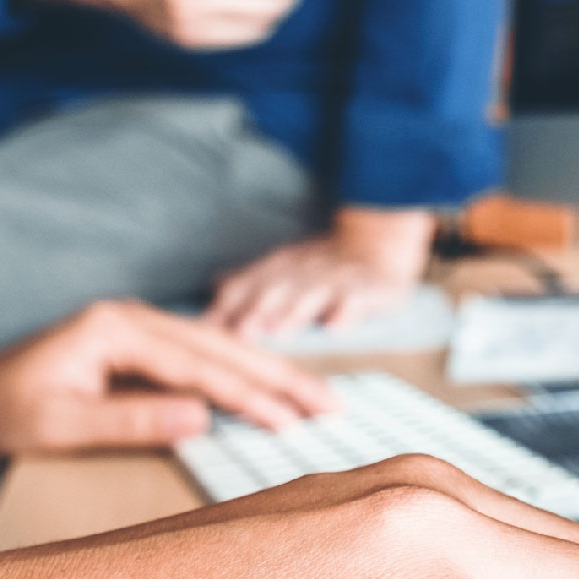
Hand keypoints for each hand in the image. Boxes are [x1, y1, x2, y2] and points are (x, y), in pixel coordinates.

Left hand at [0, 299, 335, 482]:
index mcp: (114, 329)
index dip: (248, 395)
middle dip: (279, 376)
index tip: (289, 422)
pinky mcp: (140, 343)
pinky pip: (205, 354)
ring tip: (318, 398)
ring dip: (270, 371)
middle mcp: (131, 318)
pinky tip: (273, 384)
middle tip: (331, 406)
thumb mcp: (61, 426)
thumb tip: (202, 418)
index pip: (198, 365)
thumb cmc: (7, 415)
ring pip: (220, 346)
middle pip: (221, 346)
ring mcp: (137, 327)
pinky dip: (245, 369)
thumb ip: (131, 420)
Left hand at [205, 206, 435, 337]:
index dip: (224, 306)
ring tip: (279, 333)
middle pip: (274, 291)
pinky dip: (346, 314)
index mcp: (275, 270)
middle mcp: (300, 273)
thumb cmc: (321, 267)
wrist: (374, 245)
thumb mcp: (281, 269)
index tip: (204, 329)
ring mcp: (332, 281)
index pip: (243, 286)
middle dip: (255, 310)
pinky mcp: (364, 289)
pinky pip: (355, 301)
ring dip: (293, 314)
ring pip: (310, 296)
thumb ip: (247, 283)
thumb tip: (210, 290)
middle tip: (239, 333)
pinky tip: (335, 328)